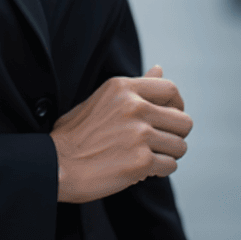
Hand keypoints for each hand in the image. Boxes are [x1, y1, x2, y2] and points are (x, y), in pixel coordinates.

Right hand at [49, 64, 192, 202]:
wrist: (57, 163)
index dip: (176, 105)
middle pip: (183, 120)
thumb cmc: (76, 133)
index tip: (169, 117)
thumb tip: (159, 69)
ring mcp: (139, 134)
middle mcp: (134, 106)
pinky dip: (159, 170)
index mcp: (123, 87)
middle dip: (175, 134)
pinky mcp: (141, 161)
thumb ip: (134, 88)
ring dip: (167, 154)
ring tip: (148, 155)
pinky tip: (141, 169)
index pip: (170, 89)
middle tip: (159, 142)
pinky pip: (170, 165)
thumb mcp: (103, 99)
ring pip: (179, 146)